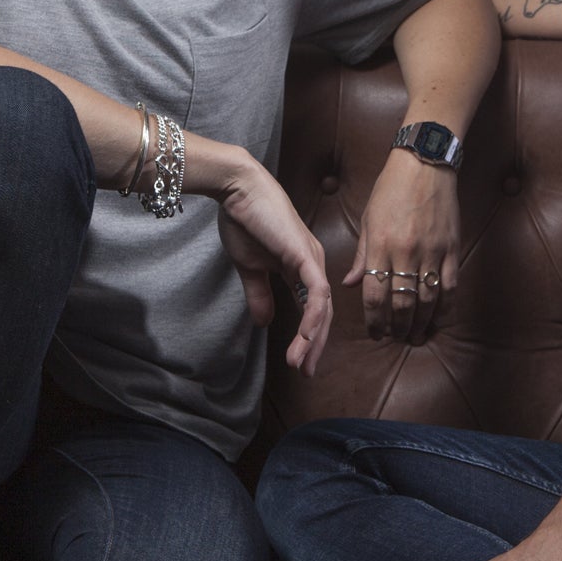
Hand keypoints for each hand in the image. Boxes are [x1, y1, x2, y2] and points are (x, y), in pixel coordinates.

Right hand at [212, 153, 332, 375]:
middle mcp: (313, 264)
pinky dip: (313, 318)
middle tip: (305, 371)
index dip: (308, 337)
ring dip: (313, 339)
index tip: (299, 361)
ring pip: (323, 308)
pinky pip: (317, 294)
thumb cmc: (243, 220)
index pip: (313, 308)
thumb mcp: (250, 267)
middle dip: (315, 345)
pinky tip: (307, 338)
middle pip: (323, 313)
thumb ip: (260, 294)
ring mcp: (312, 259)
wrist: (237, 189)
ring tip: (300, 362)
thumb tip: (265, 323)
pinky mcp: (305, 256)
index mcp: (302, 267)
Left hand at [346, 150, 459, 343]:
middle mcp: (406, 252)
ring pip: (428, 300)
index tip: (375, 332)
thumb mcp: (368, 219)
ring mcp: (432, 251)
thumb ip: (362, 256)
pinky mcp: (452, 248)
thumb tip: (350, 285)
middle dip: (398, 327)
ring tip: (416, 336)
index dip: (375, 320)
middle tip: (395, 338)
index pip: (375, 295)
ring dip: (421, 323)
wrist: (424, 164)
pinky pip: (450, 285)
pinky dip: (445, 306)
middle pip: (402, 303)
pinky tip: (439, 318)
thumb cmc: (391, 189)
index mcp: (380, 245)